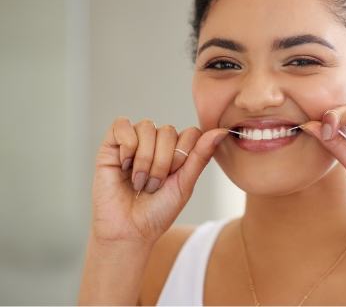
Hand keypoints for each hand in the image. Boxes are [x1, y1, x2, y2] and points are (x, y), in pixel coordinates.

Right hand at [90, 117, 227, 245]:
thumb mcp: (185, 184)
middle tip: (153, 186)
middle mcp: (157, 141)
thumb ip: (201, 155)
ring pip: (147, 127)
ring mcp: (135, 141)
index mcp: (177, 149)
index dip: (183, 155)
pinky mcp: (111, 144)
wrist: (129, 231)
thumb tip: (222, 131)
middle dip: (162, 162)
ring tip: (139, 181)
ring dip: (145, 159)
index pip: (191, 132)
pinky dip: (126, 146)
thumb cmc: (158, 211)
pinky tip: (124, 166)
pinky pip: (122, 125)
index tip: (174, 177)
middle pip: (168, 130)